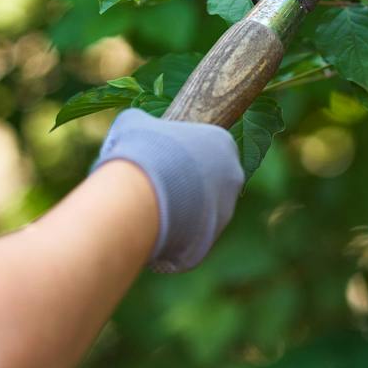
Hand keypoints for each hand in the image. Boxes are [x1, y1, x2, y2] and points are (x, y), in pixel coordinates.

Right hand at [90, 109, 244, 273]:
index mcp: (222, 143)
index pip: (208, 146)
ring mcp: (223, 213)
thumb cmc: (141, 152)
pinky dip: (169, 237)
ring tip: (144, 207)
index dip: (181, 152)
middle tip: (152, 182)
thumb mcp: (135, 123)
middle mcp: (232, 178)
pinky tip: (146, 228)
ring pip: (199, 211)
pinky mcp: (207, 243)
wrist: (138, 198)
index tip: (160, 155)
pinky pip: (186, 239)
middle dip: (183, 182)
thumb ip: (145, 125)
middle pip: (208, 180)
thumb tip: (137, 128)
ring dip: (177, 210)